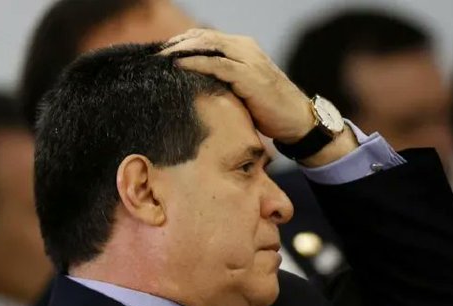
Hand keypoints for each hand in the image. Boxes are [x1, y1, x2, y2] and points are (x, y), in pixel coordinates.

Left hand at [160, 29, 314, 142]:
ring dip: (181, 50)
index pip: (207, 38)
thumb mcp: (243, 90)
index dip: (183, 42)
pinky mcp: (249, 76)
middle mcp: (246, 49)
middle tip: (155, 54)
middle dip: (177, 44)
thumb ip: (224, 81)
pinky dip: (195, 63)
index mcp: (244, 48)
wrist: (297, 120)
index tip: (162, 53)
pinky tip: (178, 67)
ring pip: (208, 46)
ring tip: (160, 58)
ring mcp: (249, 60)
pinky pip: (217, 65)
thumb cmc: (269, 109)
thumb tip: (195, 87)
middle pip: (204, 38)